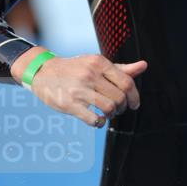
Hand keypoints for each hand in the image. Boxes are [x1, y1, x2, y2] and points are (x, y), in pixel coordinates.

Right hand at [11, 47, 146, 127]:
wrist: (43, 71)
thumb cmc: (75, 69)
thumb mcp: (96, 64)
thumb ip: (120, 68)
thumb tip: (143, 66)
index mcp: (99, 63)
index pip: (127, 82)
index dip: (134, 96)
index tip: (134, 104)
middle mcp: (90, 74)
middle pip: (120, 97)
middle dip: (123, 107)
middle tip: (118, 109)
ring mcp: (79, 89)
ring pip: (109, 108)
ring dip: (112, 114)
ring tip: (107, 113)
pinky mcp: (69, 104)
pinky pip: (93, 119)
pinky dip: (99, 123)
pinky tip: (97, 119)